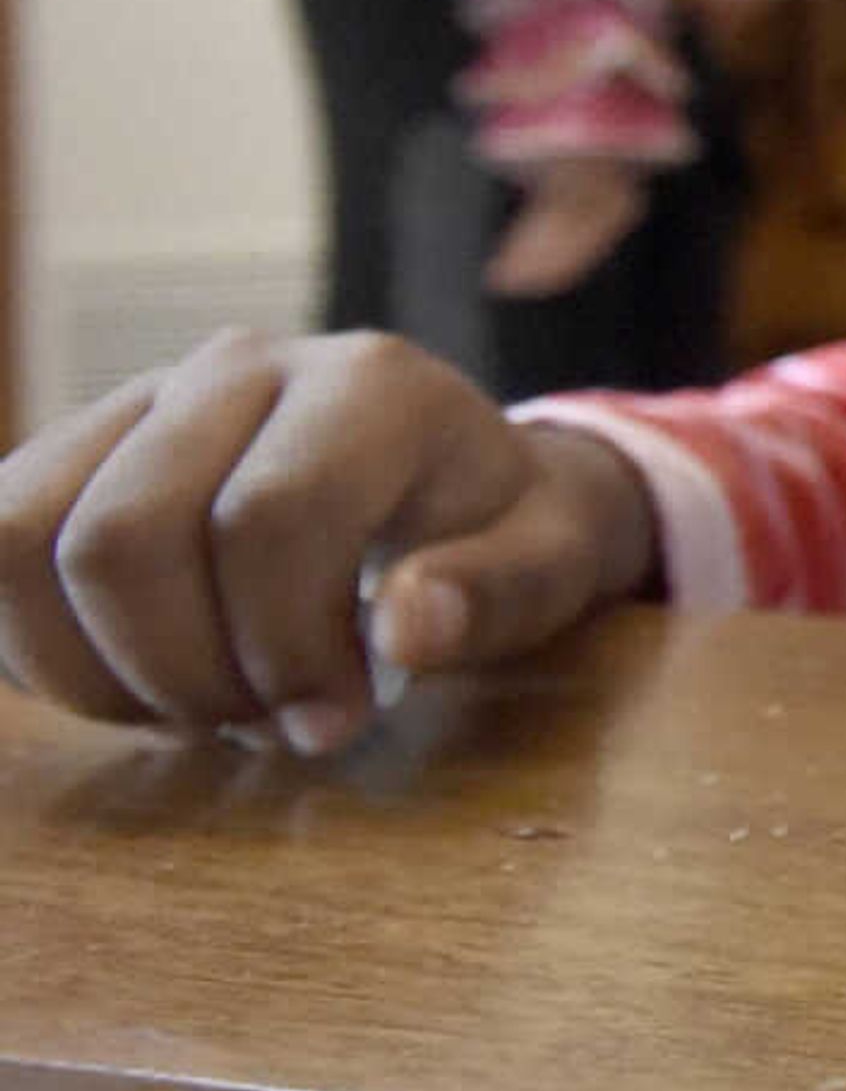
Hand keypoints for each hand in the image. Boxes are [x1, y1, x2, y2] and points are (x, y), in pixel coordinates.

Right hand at [0, 331, 658, 750]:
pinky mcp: (73, 450)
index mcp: (368, 386)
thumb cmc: (501, 530)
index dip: (281, 648)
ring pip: (25, 537)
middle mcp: (241, 368)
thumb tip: (409, 629)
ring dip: (94, 667)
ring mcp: (141, 400)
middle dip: (180, 671)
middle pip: (125, 534)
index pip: (268, 517)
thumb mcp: (549, 564)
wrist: (458, 480)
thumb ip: (494, 594)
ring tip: (194, 705)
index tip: (329, 722)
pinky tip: (126, 682)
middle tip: (255, 722)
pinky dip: (34, 647)